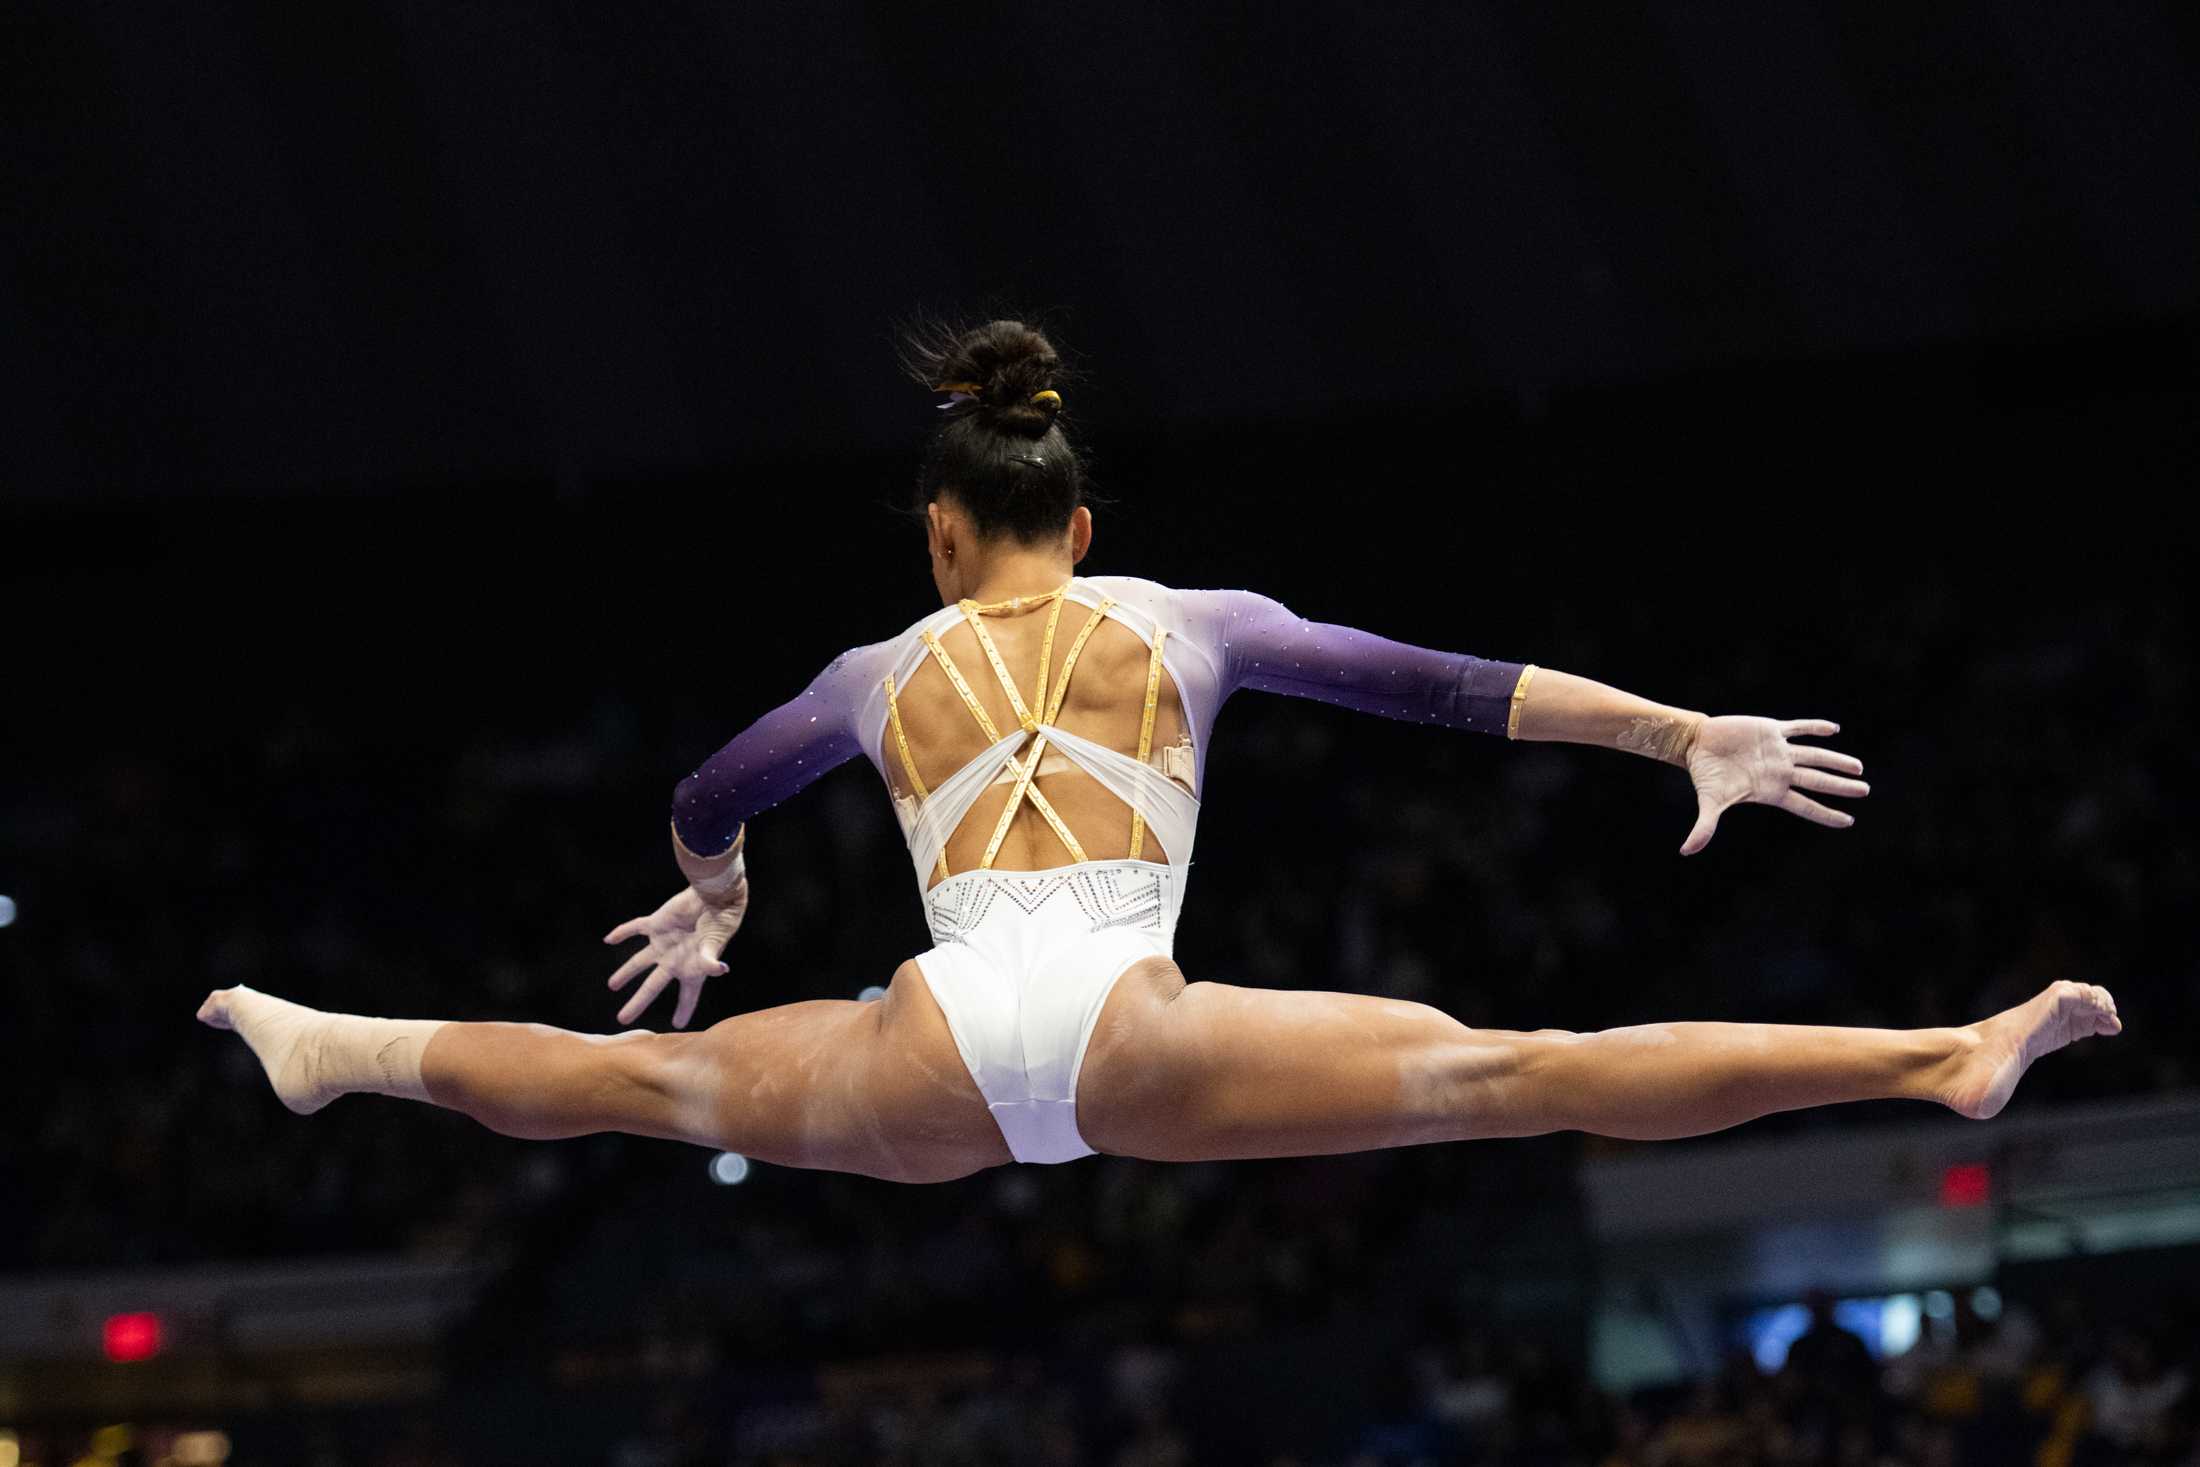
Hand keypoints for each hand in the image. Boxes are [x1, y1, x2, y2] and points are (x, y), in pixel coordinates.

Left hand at [601, 881, 747, 1027]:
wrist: (714, 895)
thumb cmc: (720, 922)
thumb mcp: (716, 943)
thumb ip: (710, 958)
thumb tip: (720, 970)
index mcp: (692, 969)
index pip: (688, 996)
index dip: (683, 1011)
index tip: (678, 1025)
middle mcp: (675, 960)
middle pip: (652, 986)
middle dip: (637, 1003)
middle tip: (623, 1019)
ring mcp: (664, 942)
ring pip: (639, 962)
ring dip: (625, 973)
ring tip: (612, 986)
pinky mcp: (657, 924)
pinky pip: (635, 928)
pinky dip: (621, 933)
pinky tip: (608, 939)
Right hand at [1680, 717, 1867, 855]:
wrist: (1698, 744)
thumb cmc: (1706, 775)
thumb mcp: (1710, 802)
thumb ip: (1705, 826)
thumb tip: (1687, 851)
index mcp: (1772, 790)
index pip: (1806, 806)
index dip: (1827, 813)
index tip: (1849, 821)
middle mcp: (1781, 772)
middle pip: (1818, 781)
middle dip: (1841, 786)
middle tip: (1865, 790)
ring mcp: (1779, 751)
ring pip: (1815, 756)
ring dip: (1837, 760)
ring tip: (1858, 768)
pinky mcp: (1772, 730)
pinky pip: (1799, 728)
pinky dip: (1816, 728)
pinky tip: (1834, 729)